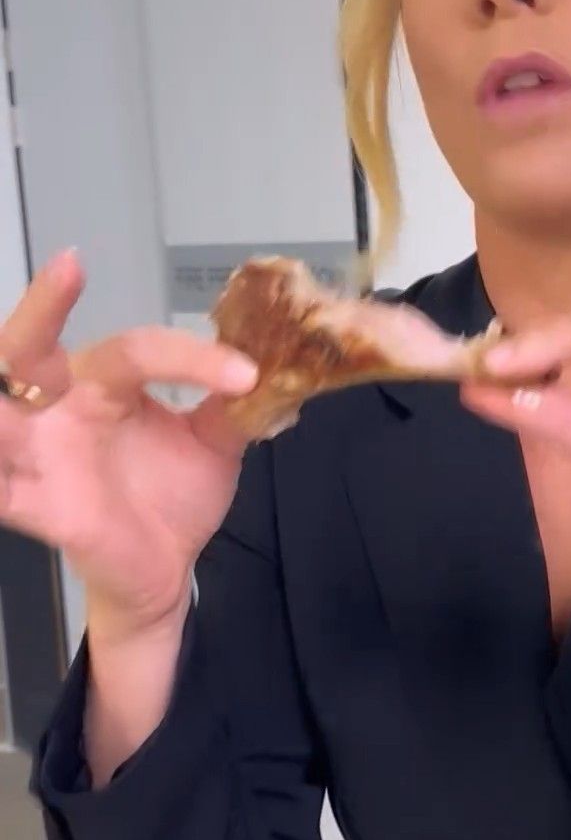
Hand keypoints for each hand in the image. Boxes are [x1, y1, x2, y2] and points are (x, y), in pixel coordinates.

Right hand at [0, 249, 260, 630]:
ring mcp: (42, 454)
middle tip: (69, 268)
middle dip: (41, 307)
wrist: (166, 571)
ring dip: (0, 401)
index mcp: (103, 385)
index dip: (191, 358)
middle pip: (31, 346)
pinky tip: (0, 464)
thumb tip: (275, 365)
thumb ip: (233, 405)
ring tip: (5, 386)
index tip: (246, 374)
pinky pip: (0, 487)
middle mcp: (62, 408)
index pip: (136, 351)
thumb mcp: (212, 444)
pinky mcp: (36, 504)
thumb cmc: (172, 499)